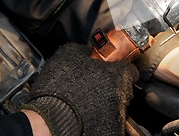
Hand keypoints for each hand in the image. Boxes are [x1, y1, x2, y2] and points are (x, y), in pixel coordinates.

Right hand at [22, 43, 137, 135]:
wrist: (48, 119)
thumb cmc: (58, 89)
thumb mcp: (68, 55)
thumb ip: (84, 50)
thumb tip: (88, 50)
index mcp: (116, 76)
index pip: (130, 69)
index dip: (120, 67)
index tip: (112, 68)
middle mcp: (120, 97)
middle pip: (124, 88)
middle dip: (113, 85)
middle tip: (96, 83)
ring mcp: (116, 115)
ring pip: (117, 104)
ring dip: (106, 100)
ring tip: (88, 100)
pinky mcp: (110, 129)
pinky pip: (111, 119)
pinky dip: (102, 116)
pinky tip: (88, 112)